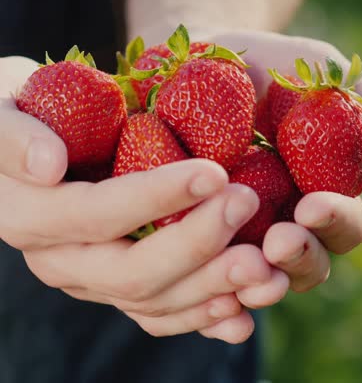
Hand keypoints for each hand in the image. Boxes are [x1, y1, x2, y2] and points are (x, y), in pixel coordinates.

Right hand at [0, 56, 289, 343]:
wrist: (23, 153)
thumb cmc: (21, 117)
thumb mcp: (2, 113)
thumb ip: (14, 139)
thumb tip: (48, 165)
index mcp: (33, 217)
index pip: (100, 214)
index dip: (157, 197)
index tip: (214, 173)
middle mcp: (63, 261)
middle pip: (133, 271)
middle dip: (196, 243)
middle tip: (247, 206)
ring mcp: (93, 280)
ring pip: (153, 302)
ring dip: (212, 290)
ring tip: (264, 269)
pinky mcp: (118, 287)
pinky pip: (160, 315)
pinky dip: (201, 320)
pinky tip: (241, 317)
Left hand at [205, 30, 361, 293]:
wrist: (195, 62)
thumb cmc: (261, 65)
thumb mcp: (311, 66)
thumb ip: (356, 99)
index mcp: (319, 187)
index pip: (344, 223)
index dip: (336, 221)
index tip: (311, 206)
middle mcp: (284, 216)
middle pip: (308, 262)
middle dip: (299, 257)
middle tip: (277, 242)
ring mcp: (241, 229)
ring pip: (261, 277)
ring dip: (259, 280)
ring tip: (240, 265)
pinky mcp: (198, 232)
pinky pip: (210, 274)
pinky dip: (215, 290)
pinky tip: (206, 290)